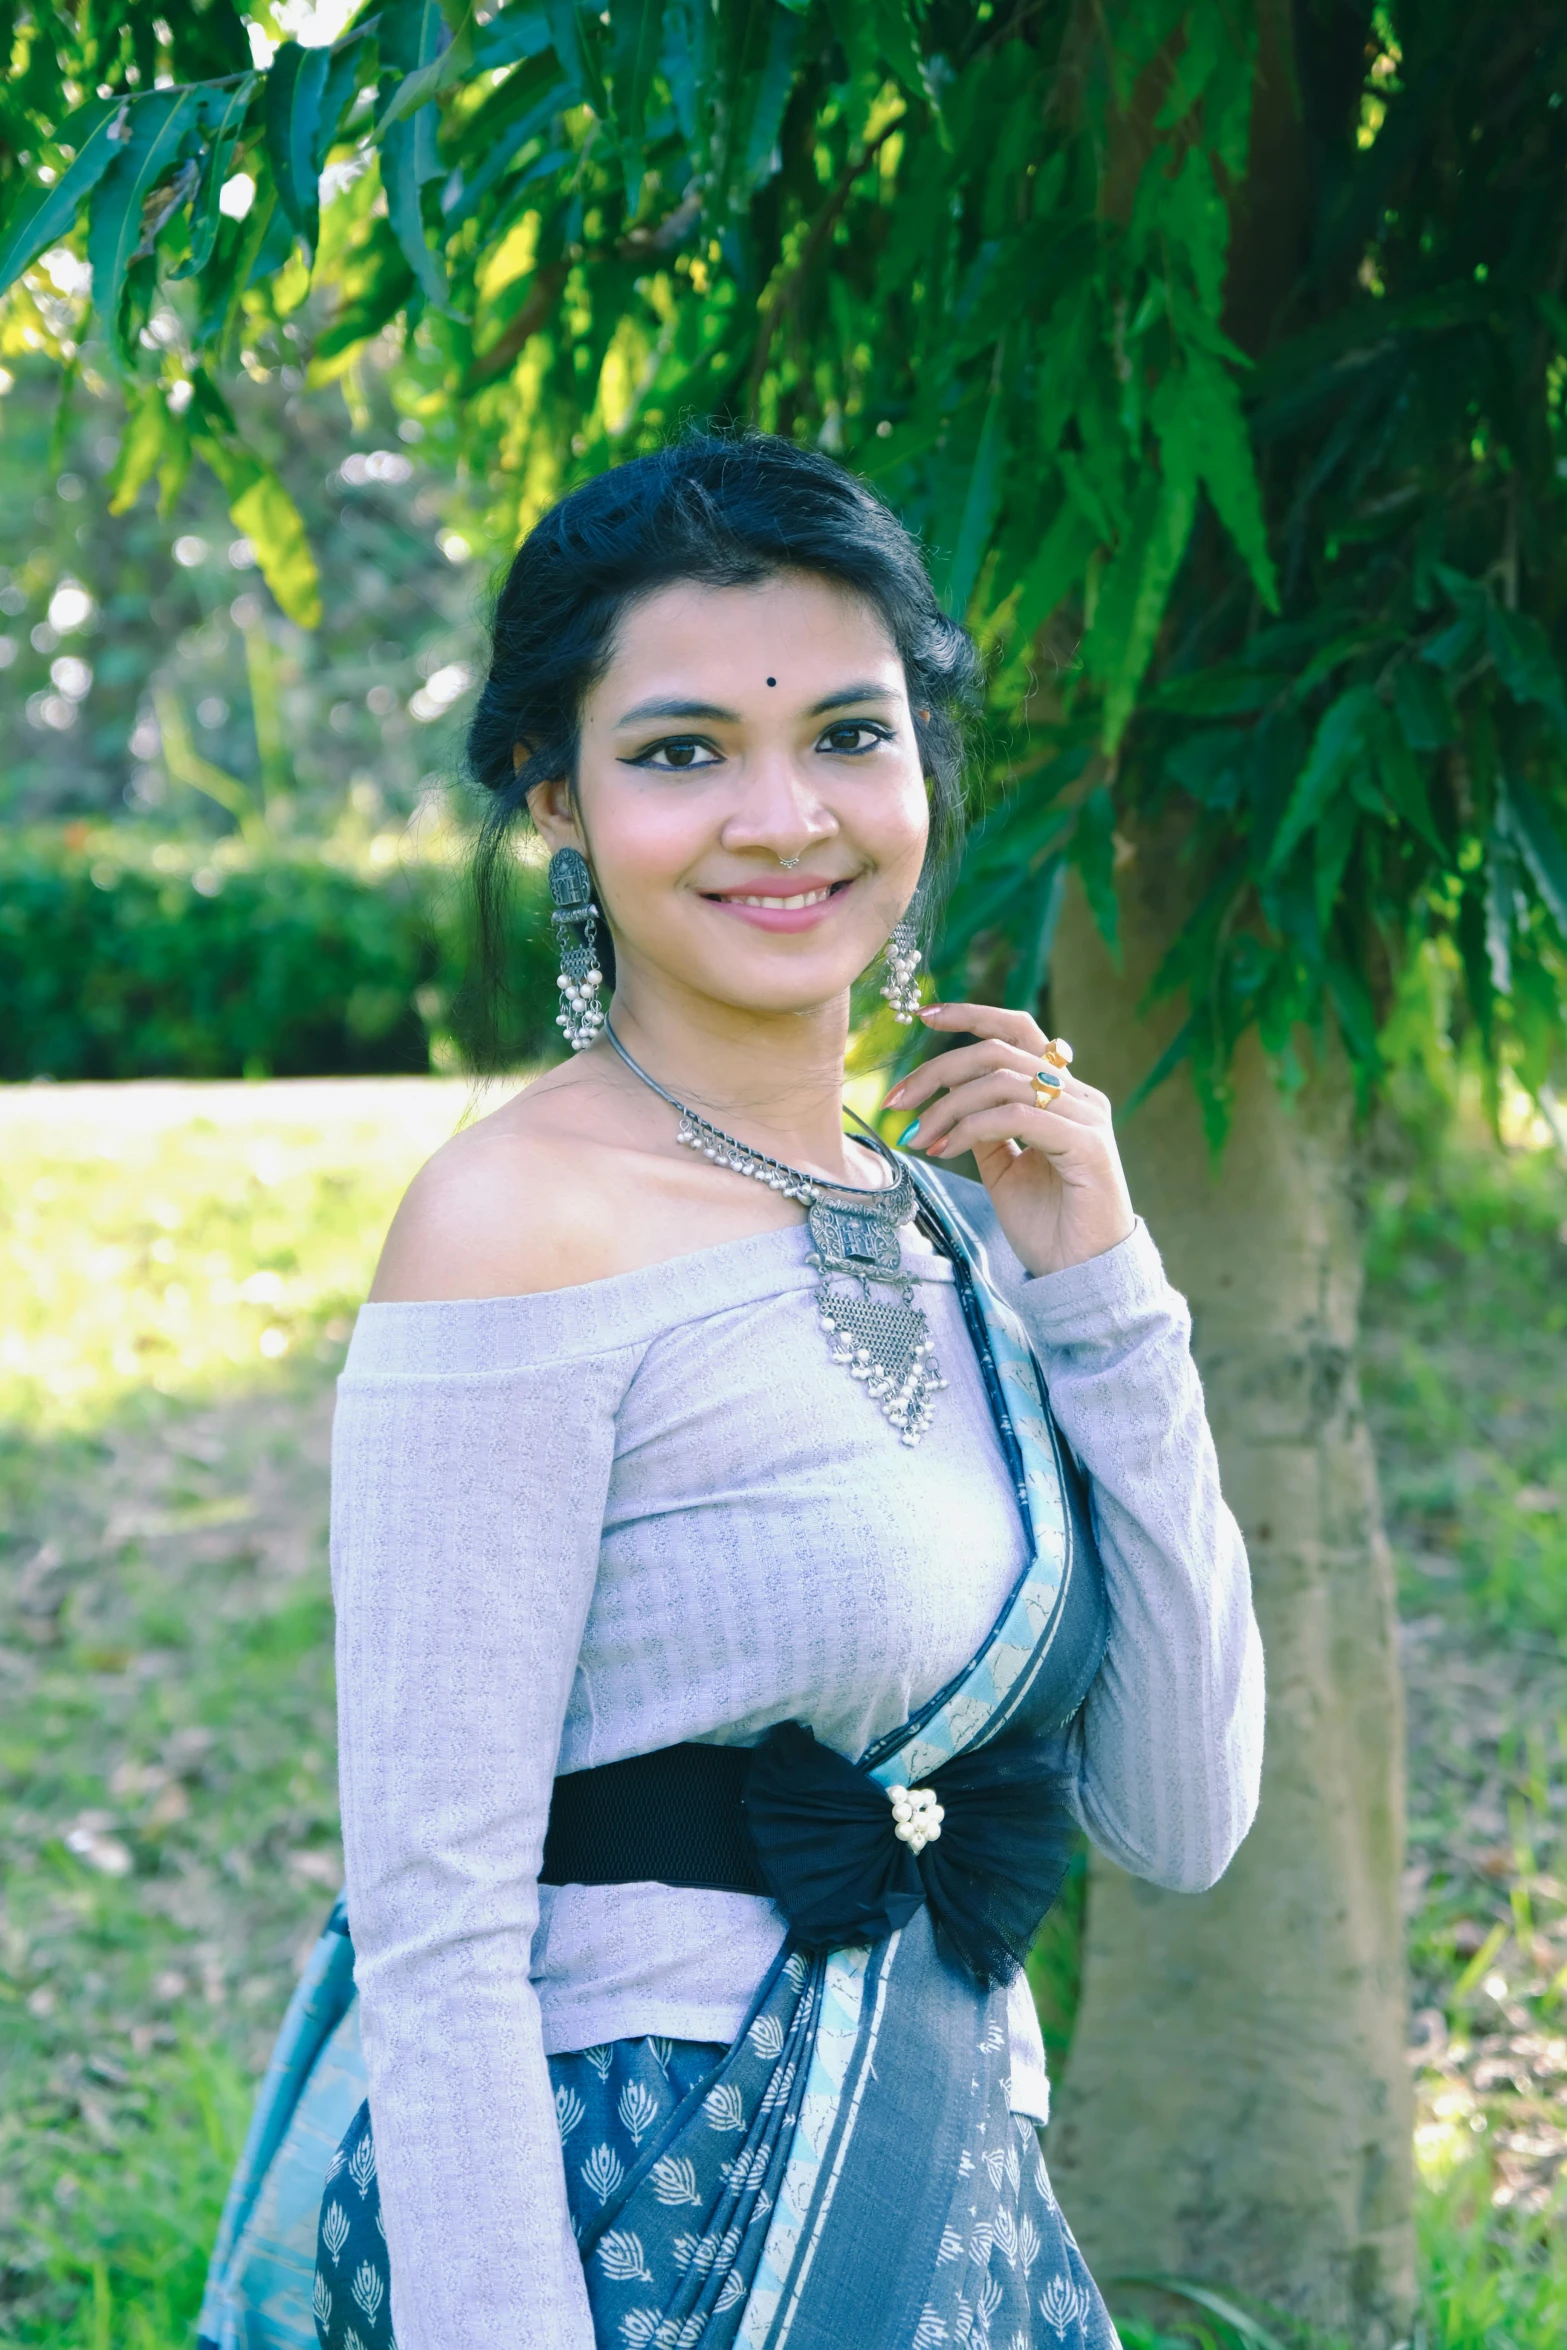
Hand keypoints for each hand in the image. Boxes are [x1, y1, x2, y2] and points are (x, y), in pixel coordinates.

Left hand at [883, 1002, 1135, 1277]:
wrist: (1083, 1277)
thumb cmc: (1047, 1226)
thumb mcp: (1005, 1169)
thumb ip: (986, 1129)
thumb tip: (950, 1099)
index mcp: (1063, 1094)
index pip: (1017, 1031)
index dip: (971, 1015)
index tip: (923, 1014)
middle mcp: (1080, 1097)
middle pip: (999, 1051)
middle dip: (938, 1069)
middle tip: (897, 1101)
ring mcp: (1087, 1117)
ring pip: (1002, 1082)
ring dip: (948, 1107)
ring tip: (921, 1139)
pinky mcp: (1086, 1145)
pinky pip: (1016, 1116)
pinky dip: (971, 1128)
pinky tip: (946, 1150)